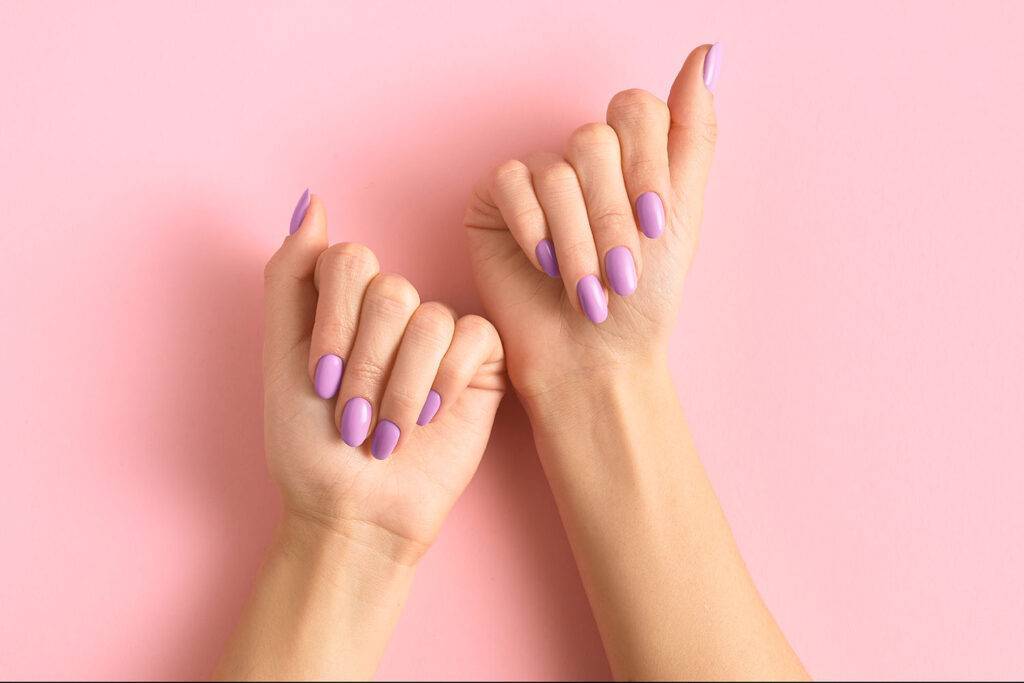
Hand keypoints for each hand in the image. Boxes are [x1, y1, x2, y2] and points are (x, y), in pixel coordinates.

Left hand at [263, 192, 504, 564]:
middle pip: (390, 291)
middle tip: (352, 420)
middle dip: (366, 367)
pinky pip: (472, 337)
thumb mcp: (279, 359)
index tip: (319, 381)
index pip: (348, 259)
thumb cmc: (309, 447)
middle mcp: (394, 311)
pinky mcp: (479, 361)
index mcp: (344, 303)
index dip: (335, 321)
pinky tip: (430, 418)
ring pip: (429, 318)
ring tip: (386, 435)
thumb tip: (312, 201)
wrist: (356, 512)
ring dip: (400, 389)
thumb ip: (290, 278)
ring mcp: (439, 334)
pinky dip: (444, 383)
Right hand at [464, 45, 718, 404]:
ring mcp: (538, 174)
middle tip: (620, 273)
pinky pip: (511, 183)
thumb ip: (695, 134)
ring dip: (578, 239)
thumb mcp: (682, 215)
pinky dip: (534, 229)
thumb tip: (709, 50)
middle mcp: (583, 157)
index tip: (654, 223)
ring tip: (586, 290)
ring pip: (556, 170)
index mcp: (631, 154)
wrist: (594, 357)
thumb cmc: (641, 299)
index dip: (645, 165)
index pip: (637, 111)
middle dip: (611, 216)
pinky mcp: (495, 198)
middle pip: (595, 141)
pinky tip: (544, 267)